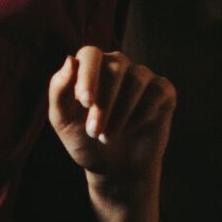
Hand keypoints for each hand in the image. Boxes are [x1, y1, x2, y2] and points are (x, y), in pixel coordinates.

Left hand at [47, 46, 175, 186]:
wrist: (114, 168)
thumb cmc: (84, 140)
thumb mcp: (62, 120)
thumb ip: (58, 90)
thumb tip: (70, 59)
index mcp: (88, 66)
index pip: (90, 54)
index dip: (87, 75)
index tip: (85, 102)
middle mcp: (117, 65)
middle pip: (114, 66)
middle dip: (103, 102)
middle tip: (94, 132)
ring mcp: (141, 76)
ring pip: (136, 80)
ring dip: (121, 112)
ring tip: (108, 136)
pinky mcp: (163, 91)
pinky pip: (157, 91)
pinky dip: (142, 113)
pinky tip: (130, 129)